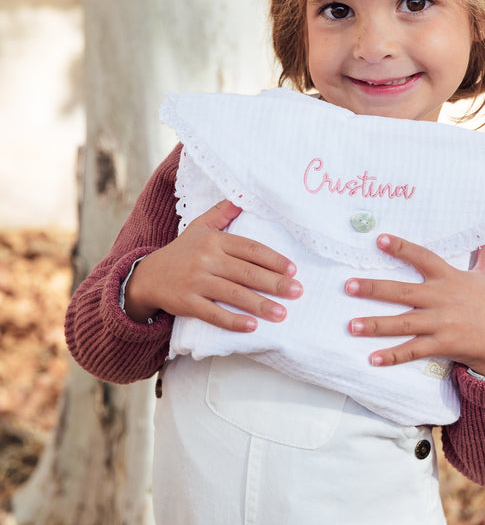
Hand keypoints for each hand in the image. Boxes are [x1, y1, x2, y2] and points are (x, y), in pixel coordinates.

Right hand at [125, 199, 302, 329]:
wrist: (147, 276)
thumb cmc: (181, 252)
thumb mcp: (199, 227)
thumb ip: (222, 212)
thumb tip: (243, 197)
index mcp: (214, 240)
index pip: (250, 248)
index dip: (273, 259)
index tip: (292, 270)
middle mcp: (206, 259)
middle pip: (246, 272)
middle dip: (275, 283)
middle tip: (298, 292)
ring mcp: (196, 282)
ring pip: (233, 294)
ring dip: (260, 305)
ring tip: (282, 314)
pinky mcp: (187, 303)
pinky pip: (213, 314)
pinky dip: (233, 321)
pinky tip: (252, 327)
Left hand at [345, 234, 484, 376]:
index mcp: (449, 279)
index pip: (423, 259)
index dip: (402, 249)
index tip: (380, 239)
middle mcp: (441, 300)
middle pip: (403, 293)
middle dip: (374, 289)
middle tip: (348, 286)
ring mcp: (440, 324)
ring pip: (402, 324)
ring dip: (376, 325)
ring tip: (351, 326)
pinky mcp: (441, 345)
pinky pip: (413, 351)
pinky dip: (393, 356)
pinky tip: (372, 359)